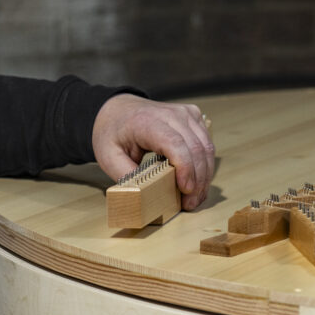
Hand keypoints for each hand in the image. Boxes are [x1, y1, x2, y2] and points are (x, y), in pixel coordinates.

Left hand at [92, 94, 214, 209]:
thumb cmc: (113, 133)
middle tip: (190, 204)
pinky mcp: (193, 117)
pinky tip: (197, 181)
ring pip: (206, 147)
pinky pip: (207, 143)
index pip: (175, 143)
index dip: (185, 168)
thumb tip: (143, 197)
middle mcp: (171, 114)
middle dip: (197, 180)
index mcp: (147, 122)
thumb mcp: (108, 157)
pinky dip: (205, 165)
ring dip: (205, 176)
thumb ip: (126, 177)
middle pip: (196, 148)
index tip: (185, 190)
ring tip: (195, 197)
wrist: (118, 110)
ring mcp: (185, 114)